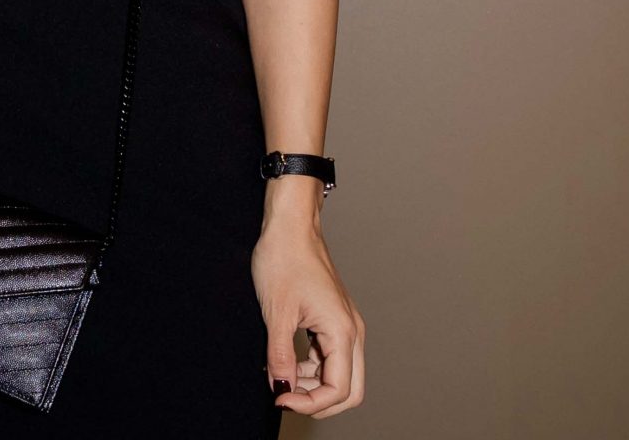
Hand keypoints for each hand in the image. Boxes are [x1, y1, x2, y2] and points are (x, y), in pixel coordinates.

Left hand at [254, 186, 364, 417]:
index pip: (339, 390)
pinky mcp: (334, 320)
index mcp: (342, 331)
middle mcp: (351, 332)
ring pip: (340, 374)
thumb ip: (281, 356)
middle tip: (284, 397)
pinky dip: (311, 367)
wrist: (290, 226)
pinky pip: (330, 356)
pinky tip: (284, 362)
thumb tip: (282, 389)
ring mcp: (345, 325)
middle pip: (349, 390)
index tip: (279, 398)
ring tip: (277, 376)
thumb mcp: (276, 313)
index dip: (309, 403)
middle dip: (318, 401)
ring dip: (312, 384)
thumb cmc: (284, 259)